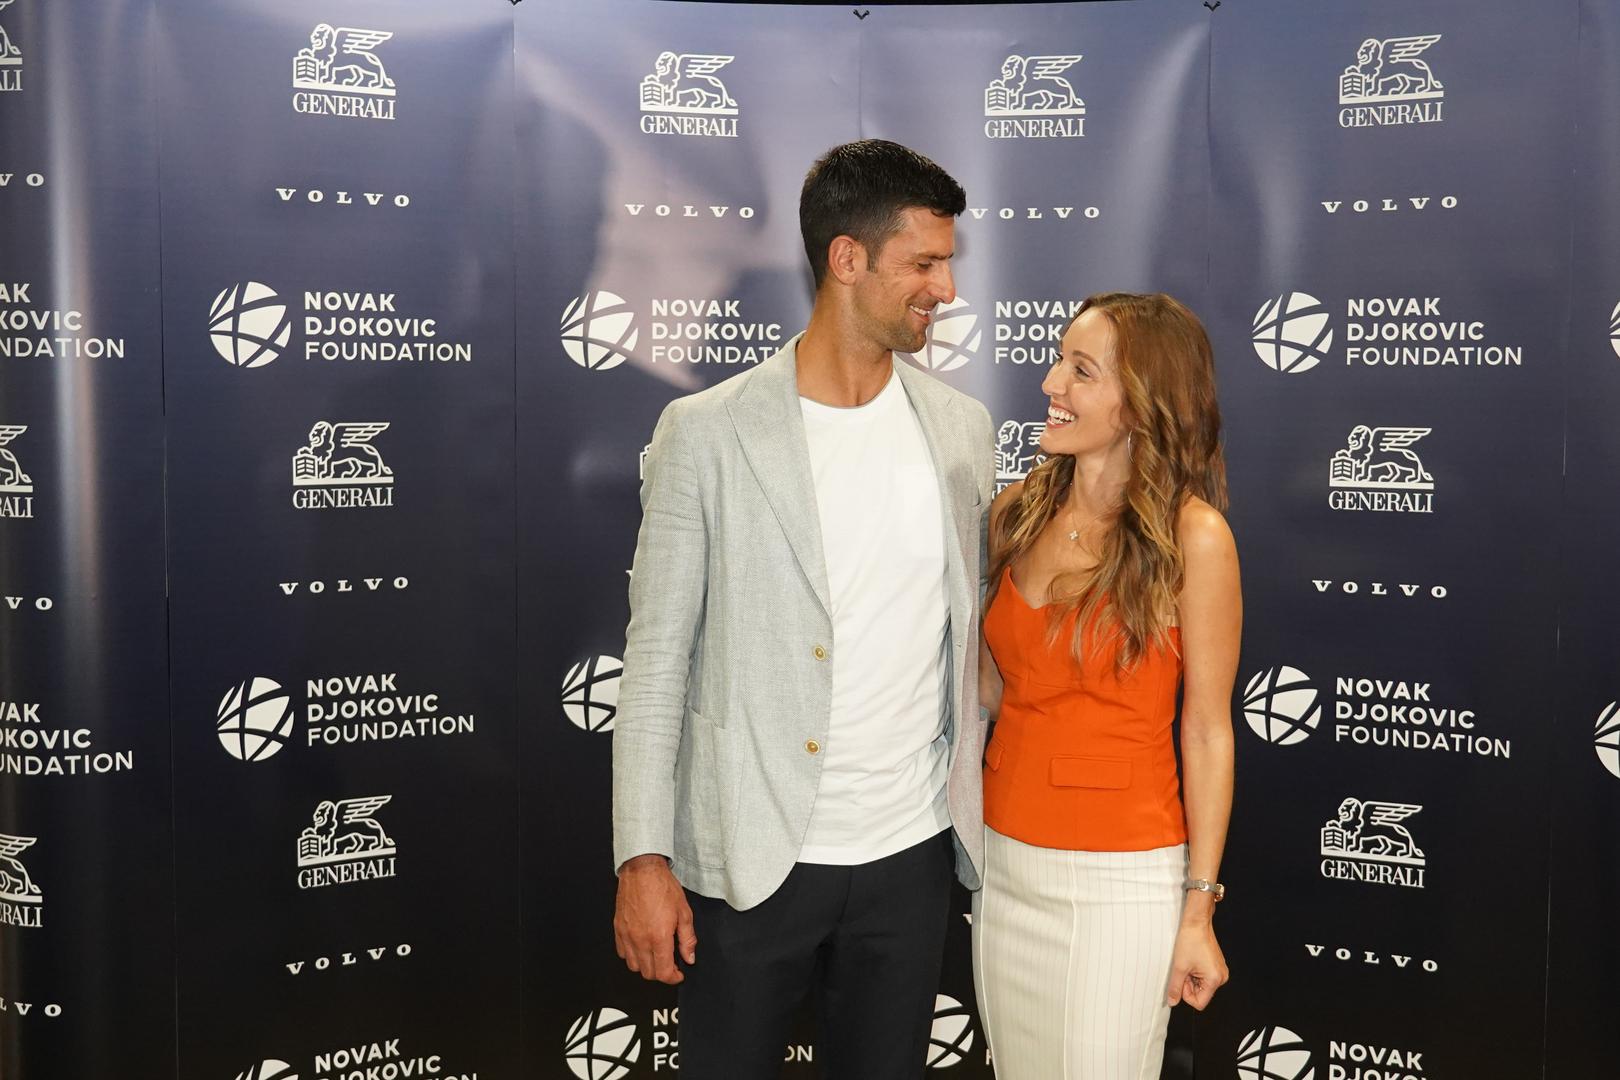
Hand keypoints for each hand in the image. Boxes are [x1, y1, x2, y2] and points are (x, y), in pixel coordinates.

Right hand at [613, 855, 696, 983]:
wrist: (642, 870)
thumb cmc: (663, 887)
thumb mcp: (684, 912)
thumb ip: (688, 939)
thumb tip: (689, 957)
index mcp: (659, 937)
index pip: (663, 973)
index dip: (673, 978)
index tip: (679, 973)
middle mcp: (640, 940)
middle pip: (648, 973)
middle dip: (661, 973)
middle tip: (670, 963)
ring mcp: (627, 935)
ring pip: (633, 966)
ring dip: (646, 966)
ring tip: (655, 955)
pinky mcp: (618, 929)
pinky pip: (622, 953)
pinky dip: (631, 955)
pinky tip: (641, 946)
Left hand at [1166, 920, 1227, 1008]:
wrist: (1196, 923)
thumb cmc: (1190, 940)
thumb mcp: (1179, 967)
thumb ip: (1175, 987)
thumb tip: (1173, 1001)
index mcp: (1215, 980)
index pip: (1199, 1003)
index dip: (1186, 993)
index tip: (1182, 979)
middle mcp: (1221, 977)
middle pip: (1200, 994)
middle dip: (1188, 984)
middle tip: (1184, 968)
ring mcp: (1219, 971)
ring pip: (1201, 985)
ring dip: (1191, 977)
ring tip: (1188, 962)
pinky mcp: (1216, 965)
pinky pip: (1204, 977)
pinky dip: (1195, 972)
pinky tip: (1192, 960)